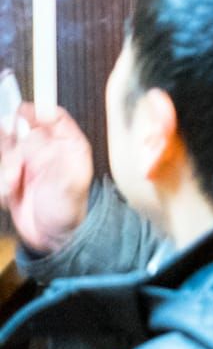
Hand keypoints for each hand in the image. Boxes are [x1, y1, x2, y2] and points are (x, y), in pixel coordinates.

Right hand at [0, 104, 94, 253]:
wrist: (52, 238)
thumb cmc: (69, 211)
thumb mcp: (70, 186)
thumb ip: (59, 160)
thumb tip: (52, 141)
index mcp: (68, 146)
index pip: (53, 116)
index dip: (36, 110)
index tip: (21, 113)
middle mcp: (47, 150)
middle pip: (21, 132)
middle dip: (13, 149)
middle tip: (14, 169)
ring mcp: (28, 162)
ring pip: (6, 152)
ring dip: (5, 170)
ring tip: (12, 189)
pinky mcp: (12, 176)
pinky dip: (0, 184)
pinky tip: (9, 196)